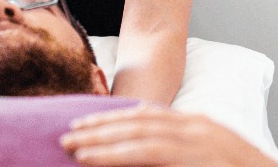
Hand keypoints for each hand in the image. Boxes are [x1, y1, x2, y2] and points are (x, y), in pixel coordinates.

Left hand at [60, 105, 277, 166]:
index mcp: (201, 126)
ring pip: (139, 136)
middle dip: (100, 127)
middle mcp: (200, 128)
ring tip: (71, 147)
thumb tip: (150, 157)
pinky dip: (117, 158)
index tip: (87, 126)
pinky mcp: (198, 160)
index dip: (115, 120)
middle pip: (139, 122)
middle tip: (67, 134)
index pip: (150, 116)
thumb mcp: (210, 158)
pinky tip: (93, 160)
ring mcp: (202, 143)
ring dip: (101, 142)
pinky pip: (149, 156)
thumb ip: (181, 153)